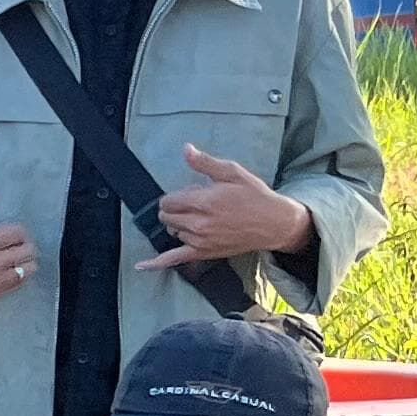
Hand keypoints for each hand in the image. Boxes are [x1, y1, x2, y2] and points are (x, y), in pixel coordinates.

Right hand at [0, 183, 37, 301]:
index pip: (17, 233)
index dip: (20, 231)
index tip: (15, 231)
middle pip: (25, 250)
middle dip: (25, 244)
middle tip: (19, 243)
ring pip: (26, 268)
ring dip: (26, 260)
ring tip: (20, 255)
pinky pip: (18, 282)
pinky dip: (21, 274)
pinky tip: (15, 267)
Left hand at [146, 148, 312, 271]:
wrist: (275, 223)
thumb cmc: (255, 196)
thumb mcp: (232, 173)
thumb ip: (205, 163)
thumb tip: (185, 149)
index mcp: (204, 202)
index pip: (168, 200)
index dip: (177, 196)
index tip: (193, 194)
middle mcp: (199, 223)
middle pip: (166, 216)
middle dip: (175, 208)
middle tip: (197, 205)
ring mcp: (200, 240)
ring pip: (172, 231)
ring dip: (178, 224)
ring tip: (200, 218)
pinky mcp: (203, 253)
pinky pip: (174, 259)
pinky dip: (156, 263)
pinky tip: (141, 266)